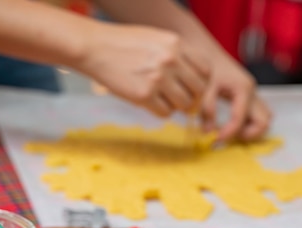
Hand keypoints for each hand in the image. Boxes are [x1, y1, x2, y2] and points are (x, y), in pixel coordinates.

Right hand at [78, 23, 209, 116]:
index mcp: (176, 44)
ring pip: (184, 104)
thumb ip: (177, 55)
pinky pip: (165, 113)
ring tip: (163, 99)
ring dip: (176, 106)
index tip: (194, 87)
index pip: (206, 70)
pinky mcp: (144, 95)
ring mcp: (158, 78)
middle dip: (192, 98)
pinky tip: (151, 103)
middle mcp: (171, 60)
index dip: (203, 82)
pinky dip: (161, 112)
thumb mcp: (156, 39)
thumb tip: (195, 81)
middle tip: (181, 100)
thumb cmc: (124, 44)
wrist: (94, 48)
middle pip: (199, 90)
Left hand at [200, 53, 271, 142]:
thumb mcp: (204, 87)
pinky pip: (256, 114)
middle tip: (228, 136)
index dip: (228, 133)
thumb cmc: (205, 66)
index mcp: (243, 89)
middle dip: (248, 135)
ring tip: (230, 131)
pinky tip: (229, 123)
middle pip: (263, 122)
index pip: (240, 120)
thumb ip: (207, 110)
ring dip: (250, 130)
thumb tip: (207, 132)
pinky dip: (247, 123)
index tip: (215, 140)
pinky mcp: (248, 95)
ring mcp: (252, 94)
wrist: (205, 50)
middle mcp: (252, 92)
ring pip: (263, 119)